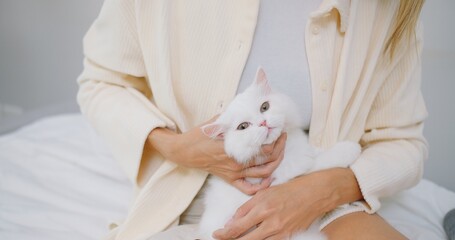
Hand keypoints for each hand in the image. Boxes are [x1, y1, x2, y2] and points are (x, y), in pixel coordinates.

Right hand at [147, 117, 286, 194]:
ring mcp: (234, 173)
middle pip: (268, 159)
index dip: (275, 138)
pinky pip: (248, 188)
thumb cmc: (200, 135)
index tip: (278, 128)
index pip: (264, 146)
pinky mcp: (230, 179)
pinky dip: (261, 186)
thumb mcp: (218, 121)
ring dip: (276, 163)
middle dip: (280, 148)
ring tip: (280, 151)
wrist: (184, 151)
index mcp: (235, 147)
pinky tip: (269, 178)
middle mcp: (237, 163)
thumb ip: (235, 116)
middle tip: (282, 137)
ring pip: (263, 174)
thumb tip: (251, 106)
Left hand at [213, 168, 362, 239]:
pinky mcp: (289, 236)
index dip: (223, 233)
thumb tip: (232, 221)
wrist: (317, 193)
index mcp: (262, 207)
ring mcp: (281, 231)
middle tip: (221, 239)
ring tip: (238, 238)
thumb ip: (247, 208)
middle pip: (244, 239)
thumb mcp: (265, 193)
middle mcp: (270, 221)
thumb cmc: (291, 189)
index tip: (216, 234)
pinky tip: (256, 237)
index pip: (237, 226)